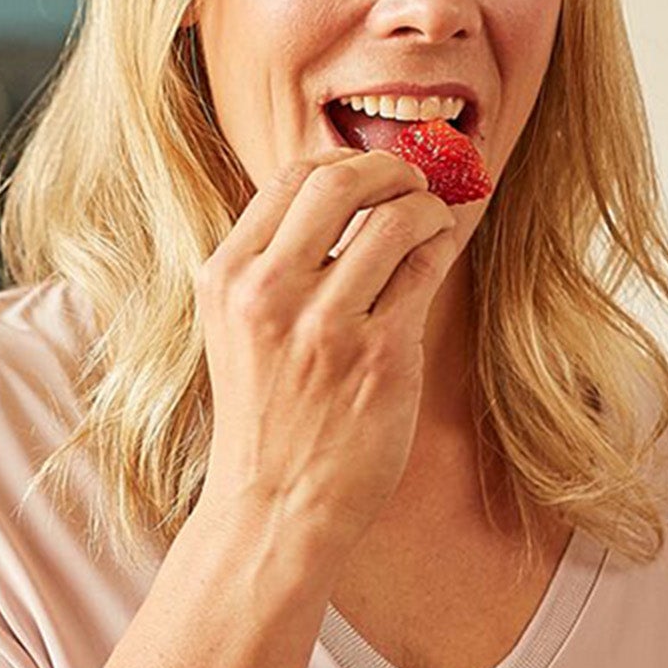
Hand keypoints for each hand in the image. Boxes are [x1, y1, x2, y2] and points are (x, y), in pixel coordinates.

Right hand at [190, 150, 463, 555]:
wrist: (273, 507)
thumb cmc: (266, 416)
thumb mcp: (238, 328)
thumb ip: (272, 264)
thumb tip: (346, 192)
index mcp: (226, 278)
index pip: (289, 177)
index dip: (343, 160)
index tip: (371, 173)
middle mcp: (267, 293)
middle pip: (340, 179)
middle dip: (392, 167)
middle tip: (414, 181)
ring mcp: (323, 326)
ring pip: (395, 218)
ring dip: (428, 207)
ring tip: (433, 220)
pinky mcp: (378, 357)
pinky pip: (425, 269)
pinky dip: (441, 246)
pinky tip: (439, 253)